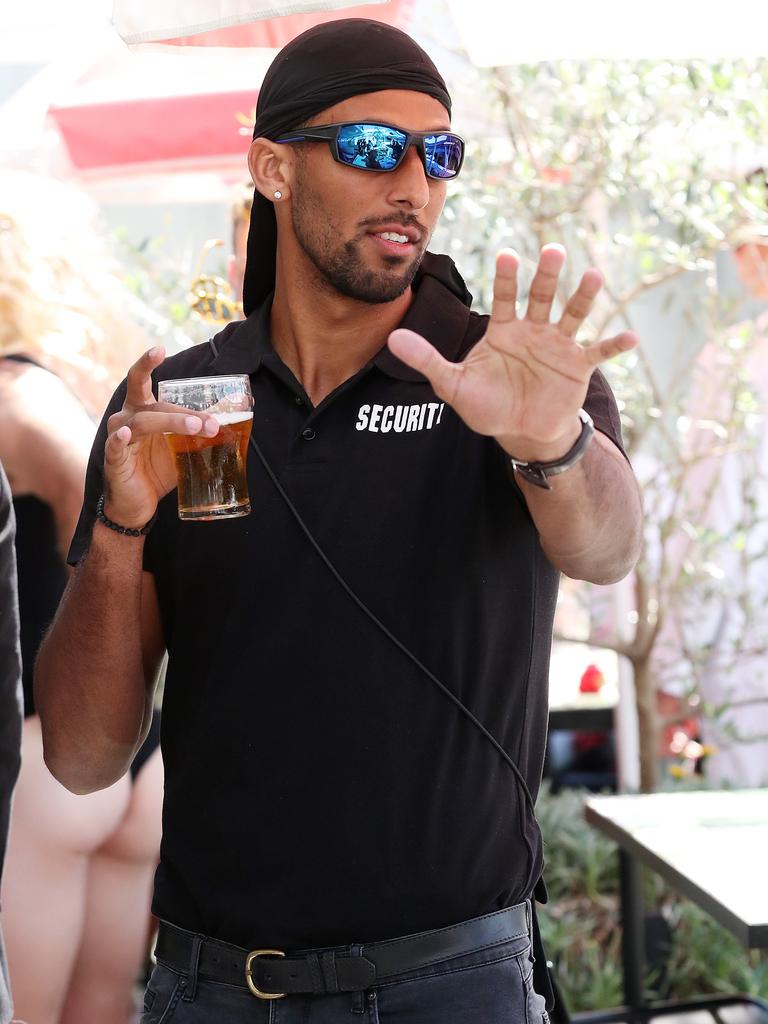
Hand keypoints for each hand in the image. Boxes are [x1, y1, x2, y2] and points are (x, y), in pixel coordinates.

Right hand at [103, 348, 219, 527]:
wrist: (137, 505)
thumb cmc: (158, 470)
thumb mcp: (182, 447)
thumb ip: (199, 431)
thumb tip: (237, 417)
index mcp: (142, 410)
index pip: (142, 381)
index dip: (147, 363)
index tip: (160, 349)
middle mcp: (127, 418)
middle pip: (151, 403)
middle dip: (183, 411)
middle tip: (207, 422)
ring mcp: (118, 437)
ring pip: (142, 422)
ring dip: (170, 423)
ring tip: (194, 428)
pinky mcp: (114, 460)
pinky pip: (115, 445)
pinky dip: (119, 438)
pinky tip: (125, 433)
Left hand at [388, 245, 636, 461]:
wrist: (520, 430)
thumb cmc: (487, 405)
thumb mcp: (452, 385)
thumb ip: (427, 359)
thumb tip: (390, 339)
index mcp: (505, 330)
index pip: (504, 297)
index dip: (505, 278)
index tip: (504, 254)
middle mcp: (534, 331)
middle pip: (542, 297)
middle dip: (547, 276)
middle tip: (553, 250)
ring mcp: (559, 346)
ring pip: (572, 315)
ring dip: (583, 298)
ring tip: (594, 277)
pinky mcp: (578, 366)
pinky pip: (599, 352)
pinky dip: (615, 345)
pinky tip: (632, 338)